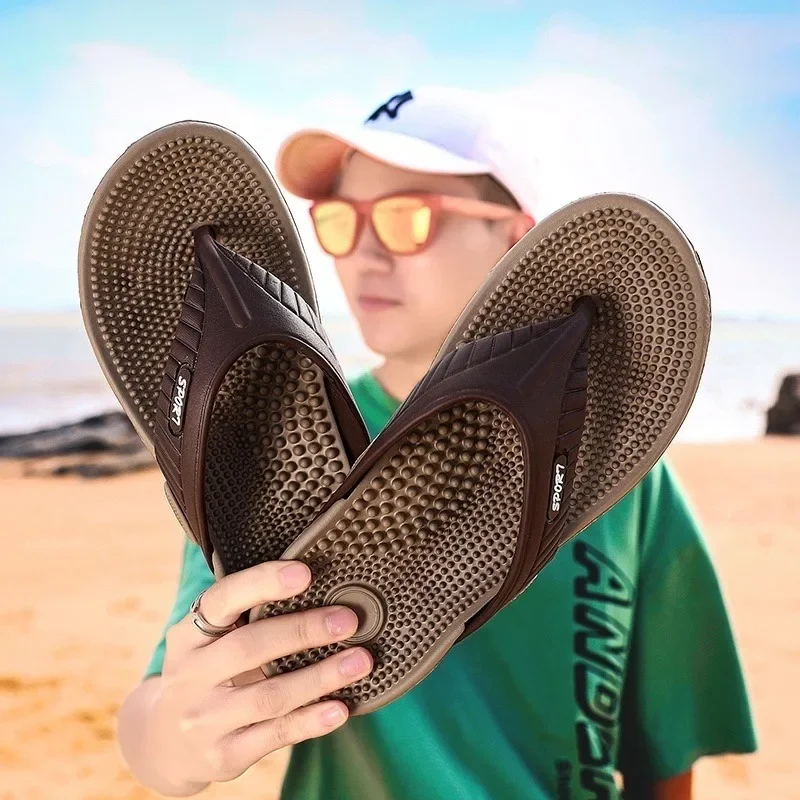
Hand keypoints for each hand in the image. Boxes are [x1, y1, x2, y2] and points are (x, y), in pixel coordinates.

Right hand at [151, 560, 371, 788]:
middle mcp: (190, 675)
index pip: (222, 600)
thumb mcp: (205, 640)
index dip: (262, 582)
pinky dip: (310, 721)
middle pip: (251, 647)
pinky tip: (340, 708)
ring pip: (269, 695)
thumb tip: (311, 581)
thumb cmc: (204, 673)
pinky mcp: (223, 755)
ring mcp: (204, 719)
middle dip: (304, 630)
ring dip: (320, 677)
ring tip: (360, 662)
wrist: (163, 743)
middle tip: (348, 620)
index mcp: (188, 635)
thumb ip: (243, 614)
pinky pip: (274, 735)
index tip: (304, 573)